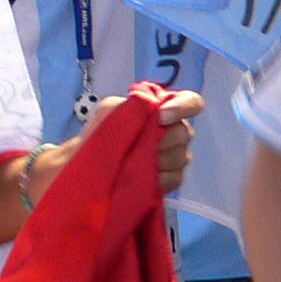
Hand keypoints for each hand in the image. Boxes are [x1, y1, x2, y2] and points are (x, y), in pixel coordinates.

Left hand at [82, 89, 203, 195]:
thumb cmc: (100, 135)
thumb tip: (153, 107)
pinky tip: (144, 178)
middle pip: (185, 133)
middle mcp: (173, 131)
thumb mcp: (110, 110)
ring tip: (136, 163)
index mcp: (162, 110)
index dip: (182, 108)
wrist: (90, 166)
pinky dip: (160, 179)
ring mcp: (174, 156)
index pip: (190, 102)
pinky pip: (176, 178)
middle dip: (164, 140)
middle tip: (141, 146)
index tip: (161, 117)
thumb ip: (134, 104)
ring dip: (159, 160)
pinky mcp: (171, 178)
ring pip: (182, 157)